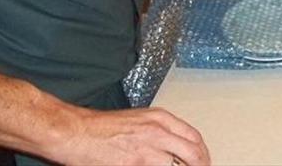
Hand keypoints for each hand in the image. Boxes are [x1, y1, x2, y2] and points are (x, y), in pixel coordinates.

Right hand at [57, 106, 209, 165]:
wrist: (78, 132)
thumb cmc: (103, 127)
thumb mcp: (140, 120)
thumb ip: (161, 131)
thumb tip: (176, 147)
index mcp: (160, 119)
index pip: (195, 138)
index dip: (203, 154)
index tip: (203, 162)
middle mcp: (158, 133)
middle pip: (194, 154)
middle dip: (201, 165)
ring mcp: (148, 152)